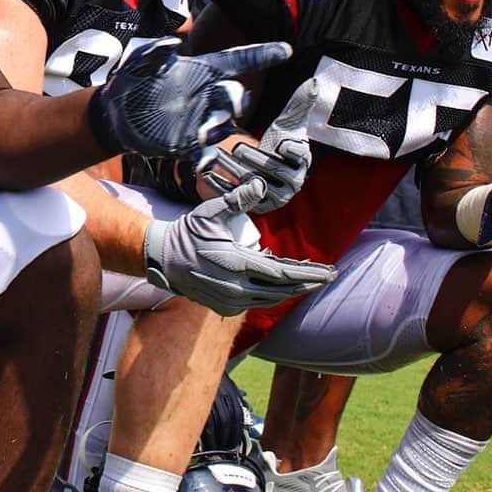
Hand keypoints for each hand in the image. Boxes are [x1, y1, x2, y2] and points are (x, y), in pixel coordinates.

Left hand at [88, 38, 291, 162]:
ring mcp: (200, 120)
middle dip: (237, 99)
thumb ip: (156, 51)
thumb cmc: (131, 80)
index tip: (285, 49)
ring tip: (203, 132)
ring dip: (219, 127)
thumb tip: (172, 43)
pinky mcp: (189, 143)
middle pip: (234, 95)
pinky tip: (202, 161)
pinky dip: (207, 157)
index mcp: (202, 70)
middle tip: (233, 100)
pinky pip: (205, 151)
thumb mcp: (141, 60)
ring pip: (224, 124)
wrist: (115, 115)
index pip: (238, 59)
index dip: (262, 53)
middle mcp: (207, 95)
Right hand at [143, 176, 336, 316]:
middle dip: (307, 282)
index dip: (308, 273)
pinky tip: (278, 282)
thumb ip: (238, 199)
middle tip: (328, 276)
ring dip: (290, 289)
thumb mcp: (212, 211)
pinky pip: (255, 302)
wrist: (162, 258)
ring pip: (270, 299)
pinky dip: (270, 293)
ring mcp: (230, 301)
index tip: (328, 272)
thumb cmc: (188, 232)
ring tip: (307, 277)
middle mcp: (237, 289)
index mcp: (238, 265)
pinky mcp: (224, 307)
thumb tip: (260, 184)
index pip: (283, 273)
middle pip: (282, 290)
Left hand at [203, 79, 317, 213]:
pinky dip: (222, 186)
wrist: (264, 166)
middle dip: (255, 158)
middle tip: (237, 147)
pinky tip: (207, 175)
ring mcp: (275, 198)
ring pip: (254, 185)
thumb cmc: (278, 140)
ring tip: (219, 158)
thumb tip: (314, 82)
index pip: (298, 154)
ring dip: (235, 172)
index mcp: (303, 162)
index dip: (288, 148)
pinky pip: (238, 198)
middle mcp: (293, 183)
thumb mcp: (287, 122)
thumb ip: (299, 104)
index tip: (279, 143)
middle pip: (273, 170)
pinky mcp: (256, 206)